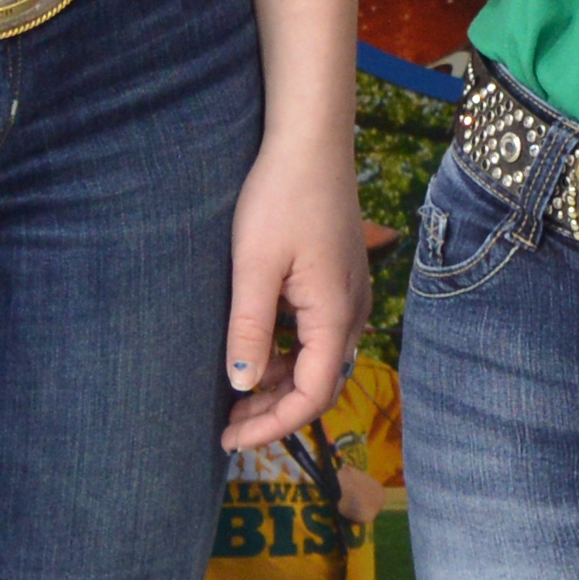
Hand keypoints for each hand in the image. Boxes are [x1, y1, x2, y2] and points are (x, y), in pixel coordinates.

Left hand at [221, 132, 364, 453]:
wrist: (311, 141)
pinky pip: (318, 337)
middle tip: (226, 426)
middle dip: (274, 412)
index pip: (311, 395)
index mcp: (335, 315)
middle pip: (319, 385)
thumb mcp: (254, 264)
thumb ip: (250, 328)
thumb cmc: (281, 196)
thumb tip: (242, 386)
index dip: (271, 425)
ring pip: (319, 362)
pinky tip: (256, 352)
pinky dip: (287, 357)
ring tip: (235, 395)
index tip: (229, 438)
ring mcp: (349, 297)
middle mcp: (352, 313)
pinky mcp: (339, 282)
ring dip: (279, 385)